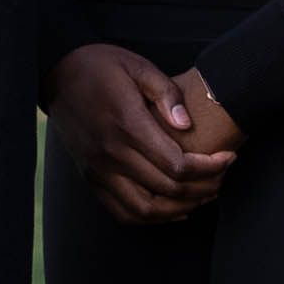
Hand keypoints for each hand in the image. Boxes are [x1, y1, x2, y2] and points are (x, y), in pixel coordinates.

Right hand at [43, 42, 236, 223]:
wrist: (55, 74)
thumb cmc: (101, 66)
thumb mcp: (137, 66)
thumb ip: (166, 94)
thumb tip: (187, 125)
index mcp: (126, 124)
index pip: (177, 165)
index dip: (210, 168)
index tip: (228, 158)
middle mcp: (110, 153)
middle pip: (168, 189)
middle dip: (205, 187)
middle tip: (222, 175)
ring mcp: (98, 169)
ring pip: (147, 210)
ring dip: (182, 208)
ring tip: (203, 194)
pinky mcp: (90, 177)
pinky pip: (123, 212)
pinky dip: (152, 218)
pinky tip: (173, 208)